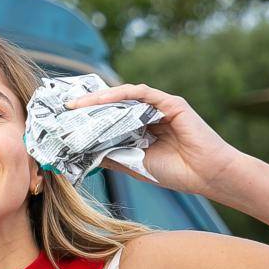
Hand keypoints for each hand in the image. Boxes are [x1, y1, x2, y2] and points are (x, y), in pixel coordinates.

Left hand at [66, 82, 235, 196]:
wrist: (208, 176)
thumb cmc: (175, 172)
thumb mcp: (133, 164)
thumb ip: (111, 155)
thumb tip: (82, 152)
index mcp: (139, 129)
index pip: (108, 118)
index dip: (86, 117)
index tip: (62, 121)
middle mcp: (148, 115)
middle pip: (112, 105)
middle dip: (86, 106)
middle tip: (61, 108)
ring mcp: (159, 107)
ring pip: (122, 96)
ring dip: (97, 99)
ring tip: (74, 105)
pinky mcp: (171, 103)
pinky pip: (140, 92)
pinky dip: (119, 95)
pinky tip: (100, 99)